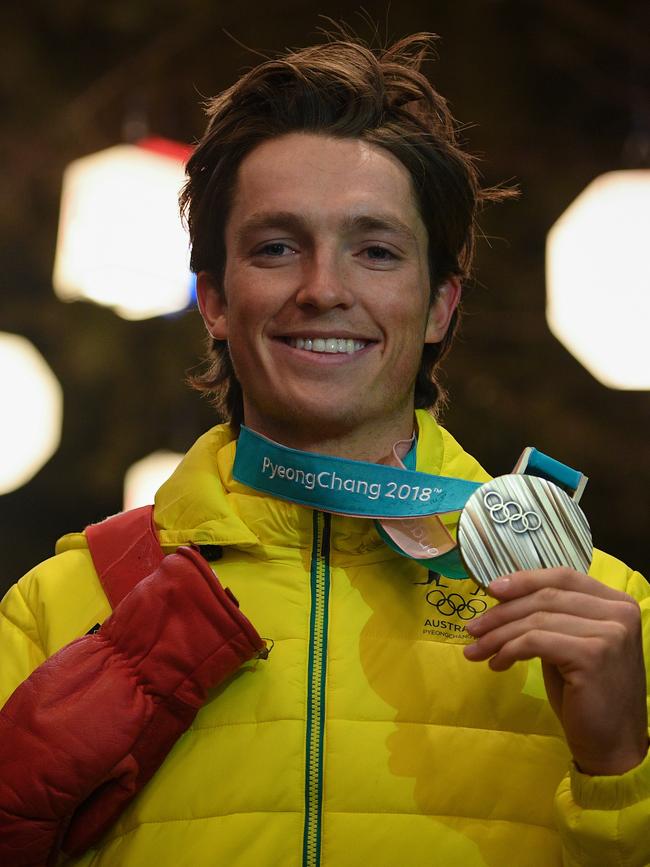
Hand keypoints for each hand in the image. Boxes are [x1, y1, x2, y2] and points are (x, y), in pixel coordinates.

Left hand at [463, 568, 647, 774]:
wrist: (613, 745)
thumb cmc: (587, 696)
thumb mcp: (568, 645)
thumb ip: (549, 618)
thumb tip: (503, 596)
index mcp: (617, 602)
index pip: (563, 577)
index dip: (525, 579)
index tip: (491, 589)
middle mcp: (619, 612)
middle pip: (545, 597)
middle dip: (502, 612)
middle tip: (473, 628)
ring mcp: (610, 632)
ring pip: (537, 620)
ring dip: (499, 635)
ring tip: (478, 650)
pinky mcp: (593, 654)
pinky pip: (536, 641)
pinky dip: (509, 650)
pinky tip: (497, 664)